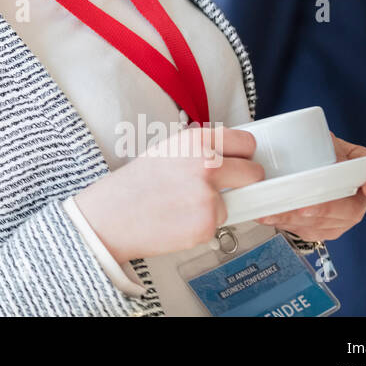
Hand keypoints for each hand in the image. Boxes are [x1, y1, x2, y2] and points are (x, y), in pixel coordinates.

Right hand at [74, 125, 265, 262]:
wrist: (110, 216)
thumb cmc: (134, 184)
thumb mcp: (166, 150)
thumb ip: (200, 148)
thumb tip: (228, 154)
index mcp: (197, 140)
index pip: (247, 142)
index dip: (243, 155)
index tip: (239, 162)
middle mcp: (207, 164)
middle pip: (255, 173)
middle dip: (244, 182)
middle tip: (225, 188)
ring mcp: (209, 195)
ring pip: (236, 202)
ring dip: (218, 206)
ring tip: (185, 206)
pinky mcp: (207, 224)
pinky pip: (220, 224)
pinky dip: (204, 225)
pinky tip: (180, 220)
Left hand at [254, 132, 365, 240]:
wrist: (303, 165)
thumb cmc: (319, 150)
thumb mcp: (324, 140)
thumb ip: (324, 144)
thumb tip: (316, 152)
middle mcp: (359, 200)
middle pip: (351, 210)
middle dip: (325, 209)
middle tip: (305, 207)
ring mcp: (341, 219)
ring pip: (325, 224)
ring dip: (298, 219)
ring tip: (276, 211)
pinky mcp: (320, 230)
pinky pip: (305, 230)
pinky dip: (284, 222)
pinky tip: (269, 215)